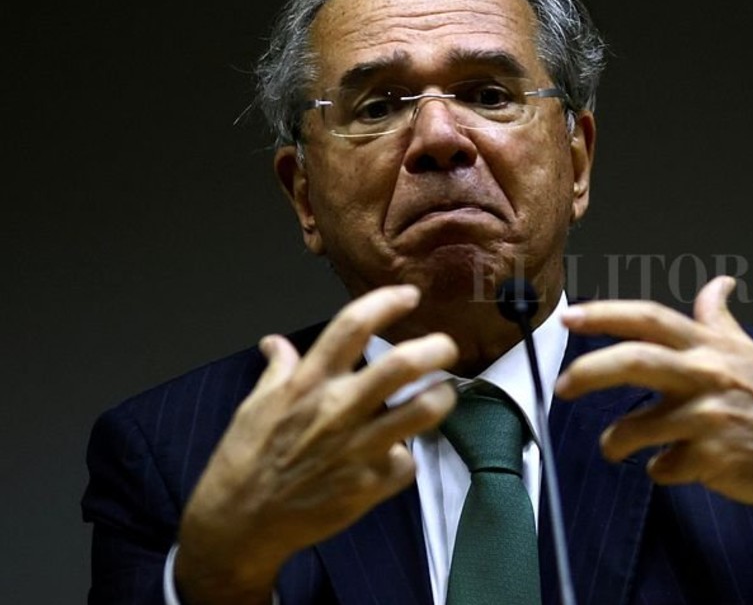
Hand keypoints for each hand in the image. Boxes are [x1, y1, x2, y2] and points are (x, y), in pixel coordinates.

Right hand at [175, 285, 457, 603]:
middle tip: (445, 346)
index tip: (409, 295)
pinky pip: (408, 463)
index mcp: (307, 383)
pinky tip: (396, 456)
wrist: (240, 524)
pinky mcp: (370, 484)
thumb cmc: (244, 461)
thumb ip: (278, 370)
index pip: (353, 326)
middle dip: (435, 348)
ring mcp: (358, 448)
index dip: (387, 302)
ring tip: (442, 393)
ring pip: (422, 410)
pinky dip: (406, 458)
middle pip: (403, 364)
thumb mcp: (254, 406)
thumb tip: (276, 342)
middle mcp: (337, 409)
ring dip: (442, 397)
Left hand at [555, 276, 752, 574]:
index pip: (650, 318)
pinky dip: (659, 469)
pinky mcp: (712, 458)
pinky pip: (661, 466)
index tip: (569, 316)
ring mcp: (710, 418)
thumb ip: (720, 320)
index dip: (606, 314)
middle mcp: (708, 376)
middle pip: (635, 361)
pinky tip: (674, 465)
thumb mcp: (749, 353)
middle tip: (562, 386)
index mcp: (710, 348)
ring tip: (616, 446)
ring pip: (636, 426)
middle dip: (589, 371)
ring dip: (616, 441)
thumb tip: (718, 283)